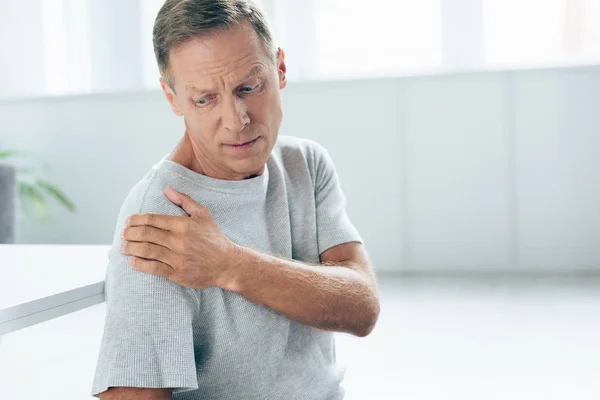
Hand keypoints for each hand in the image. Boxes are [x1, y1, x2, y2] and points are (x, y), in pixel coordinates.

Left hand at [121, 186, 239, 288]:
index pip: (153, 219)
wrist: (227, 264)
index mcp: (183, 225)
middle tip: (124, 234)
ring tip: (123, 247)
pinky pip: (153, 268)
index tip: (129, 221)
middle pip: (146, 234)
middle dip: (130, 233)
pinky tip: (132, 261)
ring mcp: (177, 258)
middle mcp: (179, 240)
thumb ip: (185, 201)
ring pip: (146, 250)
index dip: (136, 220)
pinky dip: (140, 264)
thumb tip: (167, 189)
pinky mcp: (177, 273)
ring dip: (131, 248)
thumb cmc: (215, 238)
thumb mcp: (203, 215)